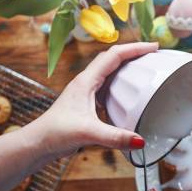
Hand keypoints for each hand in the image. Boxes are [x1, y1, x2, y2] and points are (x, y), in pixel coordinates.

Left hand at [34, 42, 158, 159]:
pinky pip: (107, 85)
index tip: (154, 47)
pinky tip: (128, 93)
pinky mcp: (86, 103)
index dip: (135, 48)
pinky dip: (121, 83)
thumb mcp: (88, 133)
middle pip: (113, 58)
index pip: (114, 55)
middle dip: (134, 53)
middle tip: (154, 54)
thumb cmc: (55, 133)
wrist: (37, 143)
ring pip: (109, 71)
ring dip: (127, 66)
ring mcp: (85, 91)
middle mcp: (86, 82)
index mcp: (86, 81)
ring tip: (144, 68)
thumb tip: (141, 140)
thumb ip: (115, 137)